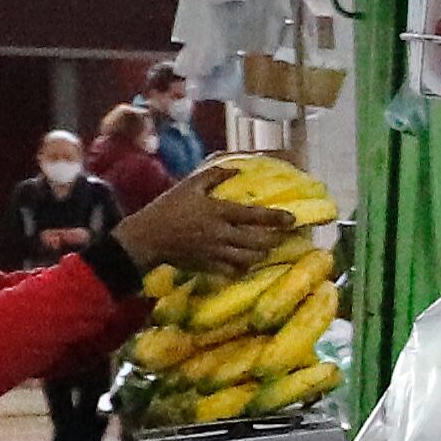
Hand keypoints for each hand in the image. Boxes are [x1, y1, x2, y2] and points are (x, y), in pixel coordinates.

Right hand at [112, 170, 293, 277]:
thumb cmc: (168, 207)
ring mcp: (216, 252)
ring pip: (250, 258)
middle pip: (258, 240)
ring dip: (263, 253)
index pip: (254, 216)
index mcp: (217, 212)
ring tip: (268, 247)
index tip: (292, 219)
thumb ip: (214, 175)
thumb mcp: (189, 185)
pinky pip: (235, 271)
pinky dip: (246, 267)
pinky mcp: (210, 266)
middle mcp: (220, 233)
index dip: (276, 218)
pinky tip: (249, 262)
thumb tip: (237, 170)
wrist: (147, 236)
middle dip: (276, 239)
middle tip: (285, 236)